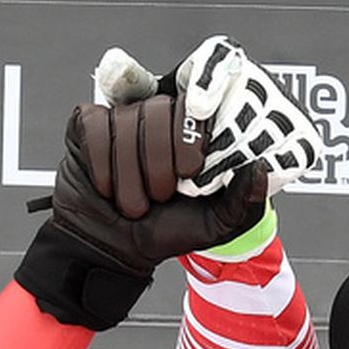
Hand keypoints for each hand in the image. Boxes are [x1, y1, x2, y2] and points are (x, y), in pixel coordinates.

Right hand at [19, 37, 319, 329]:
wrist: (116, 249)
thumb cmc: (165, 231)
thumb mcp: (215, 224)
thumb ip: (242, 199)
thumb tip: (260, 166)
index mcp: (189, 131)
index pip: (196, 99)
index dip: (194, 119)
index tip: (191, 161)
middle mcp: (156, 116)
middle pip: (159, 110)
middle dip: (160, 163)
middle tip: (161, 195)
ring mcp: (120, 117)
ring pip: (125, 121)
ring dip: (130, 174)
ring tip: (134, 202)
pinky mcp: (87, 125)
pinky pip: (95, 127)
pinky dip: (103, 164)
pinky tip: (107, 187)